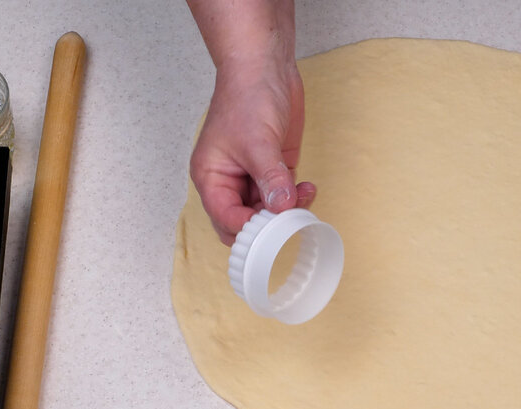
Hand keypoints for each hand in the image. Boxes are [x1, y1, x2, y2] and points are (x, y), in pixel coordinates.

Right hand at [190, 60, 315, 244]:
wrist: (265, 67)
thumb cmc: (246, 97)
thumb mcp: (257, 142)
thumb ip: (270, 178)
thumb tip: (282, 207)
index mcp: (212, 177)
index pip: (225, 218)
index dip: (247, 228)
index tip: (272, 230)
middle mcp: (229, 181)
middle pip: (244, 222)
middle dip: (268, 225)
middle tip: (289, 220)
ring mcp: (252, 177)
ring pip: (268, 211)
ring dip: (287, 211)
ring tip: (304, 196)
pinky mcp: (274, 170)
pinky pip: (284, 196)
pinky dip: (297, 198)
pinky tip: (308, 188)